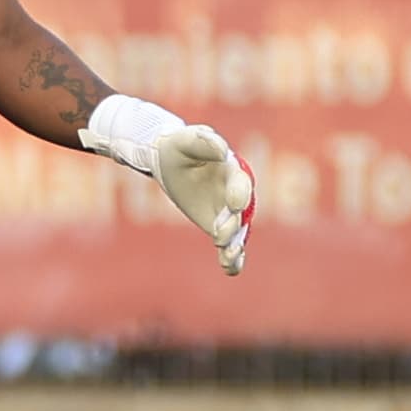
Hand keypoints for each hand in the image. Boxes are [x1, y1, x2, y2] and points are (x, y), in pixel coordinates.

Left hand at [79, 98, 255, 276]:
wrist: (170, 161)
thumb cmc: (178, 147)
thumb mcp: (185, 140)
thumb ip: (203, 142)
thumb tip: (222, 149)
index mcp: (232, 170)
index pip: (240, 183)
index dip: (239, 193)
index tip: (235, 203)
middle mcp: (234, 193)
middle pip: (240, 213)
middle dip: (233, 225)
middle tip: (220, 234)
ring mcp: (227, 213)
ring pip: (237, 233)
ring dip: (234, 246)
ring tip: (228, 257)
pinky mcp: (217, 226)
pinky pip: (228, 246)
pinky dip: (232, 259)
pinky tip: (230, 270)